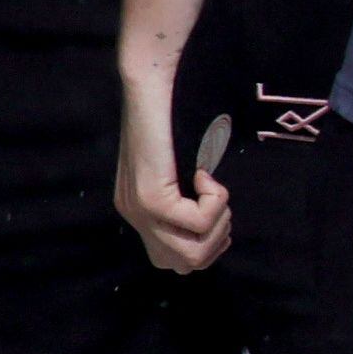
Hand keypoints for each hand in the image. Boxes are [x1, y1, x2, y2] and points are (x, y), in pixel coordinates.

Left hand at [113, 72, 229, 272]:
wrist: (151, 88)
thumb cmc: (172, 117)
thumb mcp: (178, 168)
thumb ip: (183, 196)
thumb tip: (210, 225)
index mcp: (137, 212)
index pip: (171, 262)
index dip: (205, 246)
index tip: (214, 211)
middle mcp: (134, 216)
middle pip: (186, 264)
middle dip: (216, 239)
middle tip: (217, 201)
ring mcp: (140, 210)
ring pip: (192, 252)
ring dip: (218, 222)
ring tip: (212, 189)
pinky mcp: (152, 198)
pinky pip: (199, 221)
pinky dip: (215, 198)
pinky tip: (203, 173)